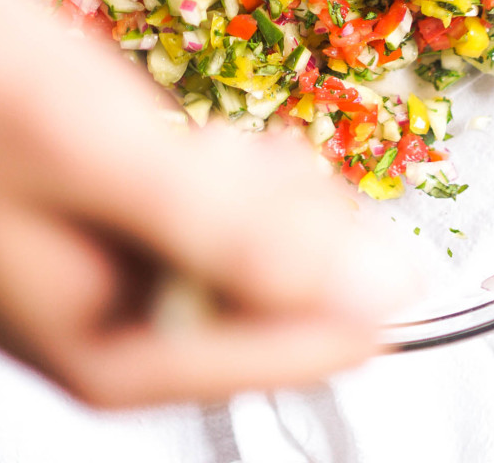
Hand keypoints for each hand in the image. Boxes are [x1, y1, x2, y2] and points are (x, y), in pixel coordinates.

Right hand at [0, 0, 409, 406]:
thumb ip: (238, 233)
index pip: (304, 351)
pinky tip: (199, 143)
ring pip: (254, 252)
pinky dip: (225, 174)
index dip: (357, 280)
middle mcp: (127, 332)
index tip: (389, 223)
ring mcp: (124, 281)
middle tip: (237, 155)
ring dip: (258, 190)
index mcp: (125, 351)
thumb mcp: (103, 158)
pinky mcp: (122, 231)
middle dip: (289, 220)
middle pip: (282, 299)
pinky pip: (214, 219)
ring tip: (200, 141)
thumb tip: (380, 291)